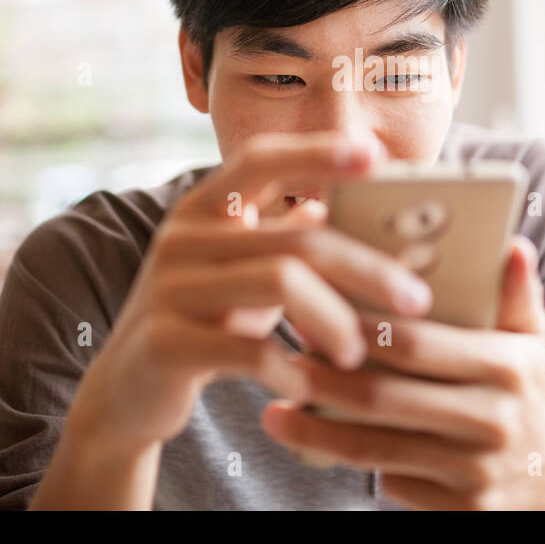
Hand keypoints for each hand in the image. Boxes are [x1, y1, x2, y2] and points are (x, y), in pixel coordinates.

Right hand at [66, 132, 434, 454]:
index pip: (261, 161)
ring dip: (335, 321)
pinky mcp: (165, 343)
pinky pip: (247, 350)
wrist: (129, 390)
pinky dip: (290, 369)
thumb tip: (348, 207)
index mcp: (204, 208)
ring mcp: (170, 288)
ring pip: (279, 283)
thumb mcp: (246, 273)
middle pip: (296, 237)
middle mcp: (183, 237)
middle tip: (415, 300)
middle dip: (367, 268)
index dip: (317, 153)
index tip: (375, 155)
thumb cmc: (207, 320)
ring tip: (358, 353)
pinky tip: (309, 386)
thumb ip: (288, 238)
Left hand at [260, 236, 544, 509]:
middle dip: (324, 381)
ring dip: (317, 432)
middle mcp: (494, 418)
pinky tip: (320, 448)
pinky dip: (358, 467)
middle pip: (383, 396)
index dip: (358, 329)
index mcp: (508, 366)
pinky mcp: (462, 511)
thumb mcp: (529, 348)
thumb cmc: (523, 403)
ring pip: (376, 448)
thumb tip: (513, 243)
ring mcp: (477, 470)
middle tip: (280, 363)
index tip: (312, 314)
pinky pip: (392, 483)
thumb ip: (516, 295)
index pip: (416, 342)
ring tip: (276, 414)